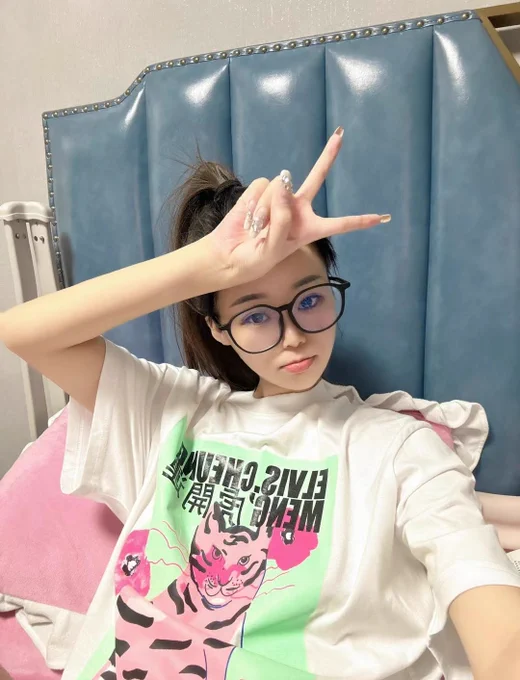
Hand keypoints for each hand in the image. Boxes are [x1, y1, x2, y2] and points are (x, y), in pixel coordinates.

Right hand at [207, 129, 389, 284]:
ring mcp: (279, 198)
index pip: (339, 224)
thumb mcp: (274, 249)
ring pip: (280, 188)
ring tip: (257, 228)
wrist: (228, 256)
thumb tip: (283, 180)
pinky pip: (263, 187)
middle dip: (328, 155)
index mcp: (309, 230)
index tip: (382, 218)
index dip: (360, 221)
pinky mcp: (261, 190)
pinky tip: (249, 217)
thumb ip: (283, 219)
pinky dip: (254, 203)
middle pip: (318, 177)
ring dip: (266, 209)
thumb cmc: (255, 259)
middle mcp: (297, 209)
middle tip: (341, 134)